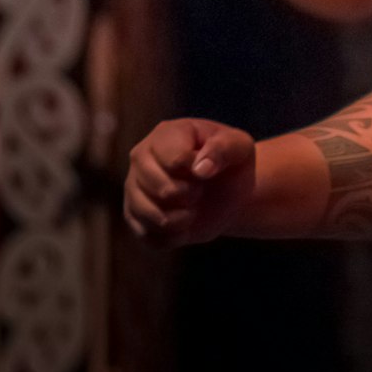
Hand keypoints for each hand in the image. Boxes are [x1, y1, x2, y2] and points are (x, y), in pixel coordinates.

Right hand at [124, 118, 256, 248]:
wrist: (226, 189)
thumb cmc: (230, 161)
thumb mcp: (239, 147)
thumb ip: (224, 149)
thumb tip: (200, 169)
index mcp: (166, 134)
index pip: (174, 159)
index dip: (198, 171)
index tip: (209, 170)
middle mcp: (141, 157)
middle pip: (159, 188)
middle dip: (189, 195)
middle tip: (200, 190)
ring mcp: (133, 188)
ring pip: (148, 215)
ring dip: (180, 219)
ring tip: (193, 209)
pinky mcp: (134, 216)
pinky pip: (149, 237)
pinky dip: (173, 237)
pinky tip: (185, 225)